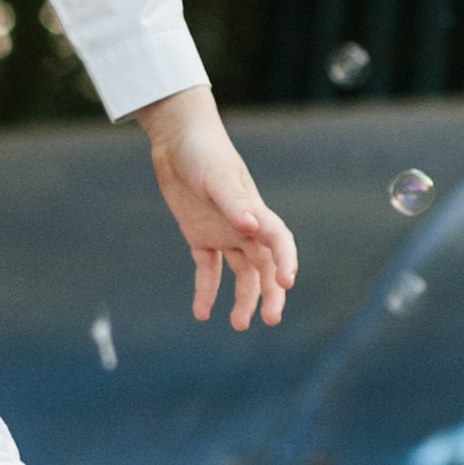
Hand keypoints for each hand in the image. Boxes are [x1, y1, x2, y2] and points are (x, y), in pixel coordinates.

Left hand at [136, 88, 297, 330]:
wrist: (177, 140)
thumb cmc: (203, 152)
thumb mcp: (216, 176)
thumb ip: (233, 202)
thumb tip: (250, 226)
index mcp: (255, 212)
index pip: (280, 242)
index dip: (286, 262)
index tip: (286, 283)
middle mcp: (244, 227)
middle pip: (265, 266)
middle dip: (271, 292)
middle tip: (271, 319)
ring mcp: (223, 233)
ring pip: (241, 273)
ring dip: (243, 298)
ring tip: (239, 324)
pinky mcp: (200, 236)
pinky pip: (208, 270)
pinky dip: (206, 291)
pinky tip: (201, 313)